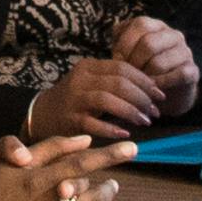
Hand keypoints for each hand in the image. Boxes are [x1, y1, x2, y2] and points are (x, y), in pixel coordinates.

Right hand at [23, 48, 175, 139]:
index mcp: (89, 67)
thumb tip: (151, 89)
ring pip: (107, 100)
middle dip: (141, 97)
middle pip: (118, 83)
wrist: (42, 114)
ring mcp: (74, 99)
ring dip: (130, 111)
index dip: (145, 81)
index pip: (123, 67)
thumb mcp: (92, 82)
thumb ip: (115, 81)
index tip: (159, 95)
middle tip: (154, 112)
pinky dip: (112, 128)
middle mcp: (81, 79)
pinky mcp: (70, 119)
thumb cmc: (76, 98)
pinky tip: (125, 133)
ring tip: (144, 122)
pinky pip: (93, 123)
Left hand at [109, 12, 201, 115]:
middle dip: (133, 62)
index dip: (125, 43)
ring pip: (159, 63)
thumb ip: (120, 46)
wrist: (164, 92)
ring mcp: (185, 52)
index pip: (140, 24)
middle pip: (149, 43)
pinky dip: (161, 84)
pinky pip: (177, 76)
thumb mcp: (127, 53)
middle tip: (127, 75)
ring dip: (145, 77)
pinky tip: (153, 90)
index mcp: (156, 26)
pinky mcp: (193, 71)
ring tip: (138, 84)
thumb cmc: (141, 69)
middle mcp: (173, 35)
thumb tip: (116, 53)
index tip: (116, 60)